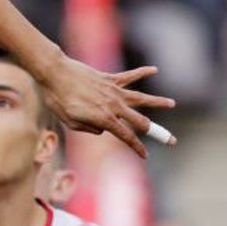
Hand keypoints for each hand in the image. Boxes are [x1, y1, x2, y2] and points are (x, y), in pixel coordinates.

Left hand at [40, 55, 175, 158]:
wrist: (54, 73)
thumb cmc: (58, 98)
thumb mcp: (70, 122)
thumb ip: (89, 129)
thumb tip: (102, 129)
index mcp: (104, 119)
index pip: (126, 137)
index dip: (137, 147)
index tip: (145, 155)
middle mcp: (113, 105)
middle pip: (140, 121)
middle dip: (157, 132)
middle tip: (172, 140)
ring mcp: (113, 90)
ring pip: (140, 98)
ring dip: (157, 102)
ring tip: (172, 103)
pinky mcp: (108, 78)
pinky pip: (129, 75)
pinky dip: (142, 72)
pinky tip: (154, 69)